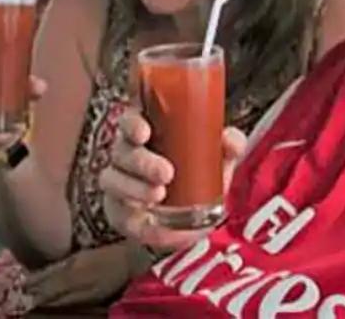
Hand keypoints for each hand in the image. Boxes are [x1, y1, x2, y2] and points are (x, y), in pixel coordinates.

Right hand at [99, 111, 246, 252]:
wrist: (189, 218)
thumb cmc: (196, 173)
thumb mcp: (215, 159)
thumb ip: (227, 146)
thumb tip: (231, 140)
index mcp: (146, 133)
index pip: (130, 121)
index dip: (132, 124)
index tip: (144, 131)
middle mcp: (126, 155)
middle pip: (121, 151)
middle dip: (142, 161)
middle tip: (166, 172)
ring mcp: (119, 184)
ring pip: (113, 180)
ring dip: (134, 187)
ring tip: (158, 194)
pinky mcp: (119, 214)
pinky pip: (120, 216)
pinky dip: (136, 219)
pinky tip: (152, 223)